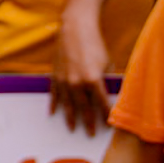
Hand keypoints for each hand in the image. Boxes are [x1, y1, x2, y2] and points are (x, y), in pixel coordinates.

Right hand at [50, 14, 111, 132]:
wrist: (75, 29)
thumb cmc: (95, 45)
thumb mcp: (107, 63)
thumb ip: (107, 81)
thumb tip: (110, 94)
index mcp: (93, 80)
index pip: (101, 104)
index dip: (105, 116)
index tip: (108, 126)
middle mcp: (77, 83)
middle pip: (83, 108)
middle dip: (88, 122)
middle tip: (90, 134)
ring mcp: (64, 80)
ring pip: (67, 104)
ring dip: (70, 118)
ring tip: (72, 129)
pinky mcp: (55, 75)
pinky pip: (54, 94)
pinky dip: (54, 104)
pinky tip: (53, 113)